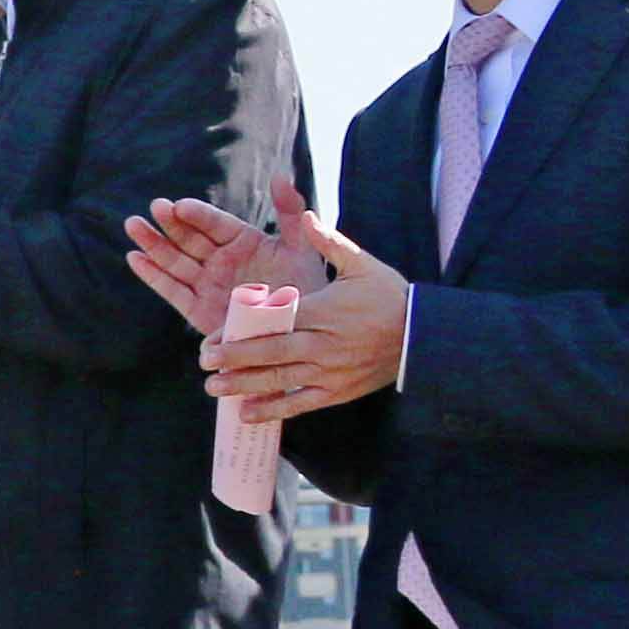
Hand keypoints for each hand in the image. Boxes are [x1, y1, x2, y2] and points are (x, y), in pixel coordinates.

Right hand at [124, 192, 330, 341]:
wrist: (300, 333)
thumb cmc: (305, 289)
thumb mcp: (302, 247)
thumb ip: (290, 212)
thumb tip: (279, 175)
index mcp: (242, 241)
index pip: (214, 223)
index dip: (197, 214)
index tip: (180, 205)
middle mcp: (220, 260)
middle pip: (188, 238)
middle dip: (169, 223)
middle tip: (155, 207)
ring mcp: (207, 284)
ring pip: (174, 260)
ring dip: (152, 243)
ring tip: (133, 225)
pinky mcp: (198, 310)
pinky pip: (172, 291)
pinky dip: (153, 276)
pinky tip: (135, 258)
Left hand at [200, 181, 409, 424]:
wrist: (424, 337)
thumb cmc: (389, 296)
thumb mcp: (361, 264)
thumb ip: (329, 243)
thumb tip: (304, 216)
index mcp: (321, 311)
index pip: (273, 321)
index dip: (241, 329)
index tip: (212, 334)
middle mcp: (322, 344)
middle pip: (271, 352)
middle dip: (235, 358)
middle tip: (204, 361)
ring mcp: (329, 371)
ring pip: (281, 380)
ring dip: (245, 386)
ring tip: (213, 388)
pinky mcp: (337, 391)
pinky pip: (301, 402)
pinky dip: (274, 409)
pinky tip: (247, 413)